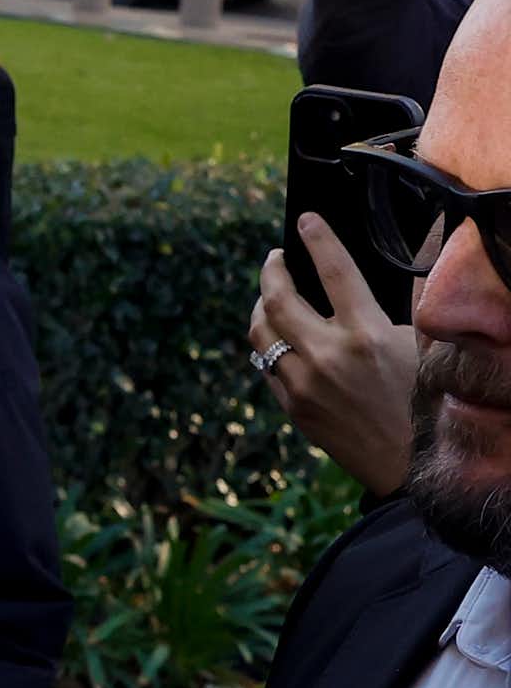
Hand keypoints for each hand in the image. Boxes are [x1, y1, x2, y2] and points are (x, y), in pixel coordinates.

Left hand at [251, 212, 418, 497]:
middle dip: (272, 270)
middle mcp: (328, 356)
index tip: (306, 221)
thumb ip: (410, 299)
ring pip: (261, 332)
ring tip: (271, 295)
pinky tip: (280, 338)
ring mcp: (304, 384)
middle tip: (276, 258)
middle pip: (277, 298)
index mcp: (367, 334)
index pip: (333, 270)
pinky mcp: (292, 407)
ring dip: (261, 307)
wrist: (411, 466)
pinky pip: (266, 365)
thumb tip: (417, 253)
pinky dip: (270, 345)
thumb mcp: (425, 345)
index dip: (318, 238)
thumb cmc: (425, 400)